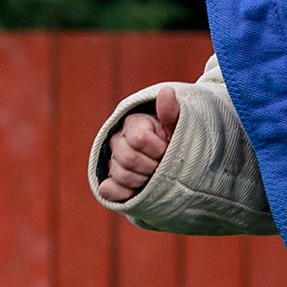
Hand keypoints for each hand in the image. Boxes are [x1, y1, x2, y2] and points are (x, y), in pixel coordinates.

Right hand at [98, 88, 179, 202]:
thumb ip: (171, 112)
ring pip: (121, 175)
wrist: (172, 158)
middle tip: (164, 166)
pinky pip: (109, 190)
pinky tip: (137, 192)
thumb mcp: (178, 126)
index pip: (138, 139)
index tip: (168, 148)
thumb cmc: (175, 139)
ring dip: (143, 180)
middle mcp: (118, 140)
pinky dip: (123, 194)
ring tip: (156, 176)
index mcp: (133, 123)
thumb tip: (167, 92)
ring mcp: (113, 161)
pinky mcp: (111, 181)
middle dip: (152, 166)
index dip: (157, 148)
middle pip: (128, 159)